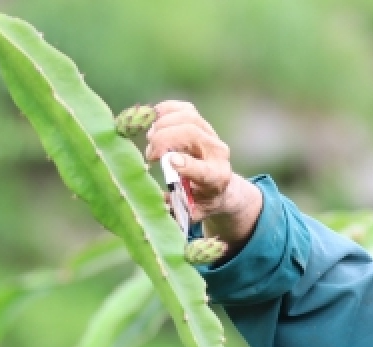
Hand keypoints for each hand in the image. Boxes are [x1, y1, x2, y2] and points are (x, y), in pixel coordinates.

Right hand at [143, 101, 262, 245]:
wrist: (222, 185)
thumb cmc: (202, 200)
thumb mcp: (192, 212)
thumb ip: (177, 208)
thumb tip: (159, 198)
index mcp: (217, 178)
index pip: (205, 170)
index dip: (187, 165)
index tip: (169, 162)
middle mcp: (217, 152)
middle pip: (191, 133)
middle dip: (164, 140)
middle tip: (150, 155)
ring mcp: (210, 133)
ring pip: (187, 116)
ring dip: (163, 125)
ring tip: (151, 140)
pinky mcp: (200, 122)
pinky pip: (183, 108)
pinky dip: (165, 111)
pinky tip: (153, 121)